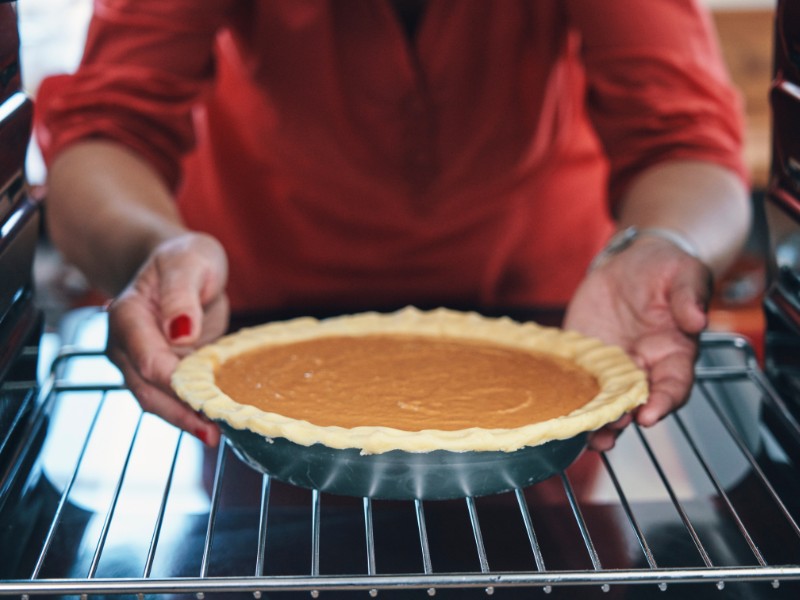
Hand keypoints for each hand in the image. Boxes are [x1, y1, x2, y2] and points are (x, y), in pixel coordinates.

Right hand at [106, 232, 229, 445]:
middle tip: (213, 431)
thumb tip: (181, 331)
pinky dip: (190, 412)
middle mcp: (126, 345)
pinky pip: (171, 398)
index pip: (149, 360)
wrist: (179, 266)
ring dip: (185, 420)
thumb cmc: (184, 260)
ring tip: (216, 434)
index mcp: (127, 315)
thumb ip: (181, 294)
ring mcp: (140, 362)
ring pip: (157, 401)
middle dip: (180, 413)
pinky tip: (213, 422)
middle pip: (148, 390)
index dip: (176, 383)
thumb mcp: (189, 261)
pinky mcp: (159, 373)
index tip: (205, 397)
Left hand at [564, 236, 712, 450]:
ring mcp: (610, 367)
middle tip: (609, 429)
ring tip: (585, 437)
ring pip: (604, 403)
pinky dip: (568, 400)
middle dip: (623, 420)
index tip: (649, 415)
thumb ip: (690, 296)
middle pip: (635, 404)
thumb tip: (697, 319)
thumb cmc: (664, 269)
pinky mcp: (582, 359)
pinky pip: (575, 383)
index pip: (673, 387)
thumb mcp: (684, 274)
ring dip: (596, 422)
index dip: (663, 403)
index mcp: (673, 354)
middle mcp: (642, 368)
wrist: (629, 262)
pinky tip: (557, 412)